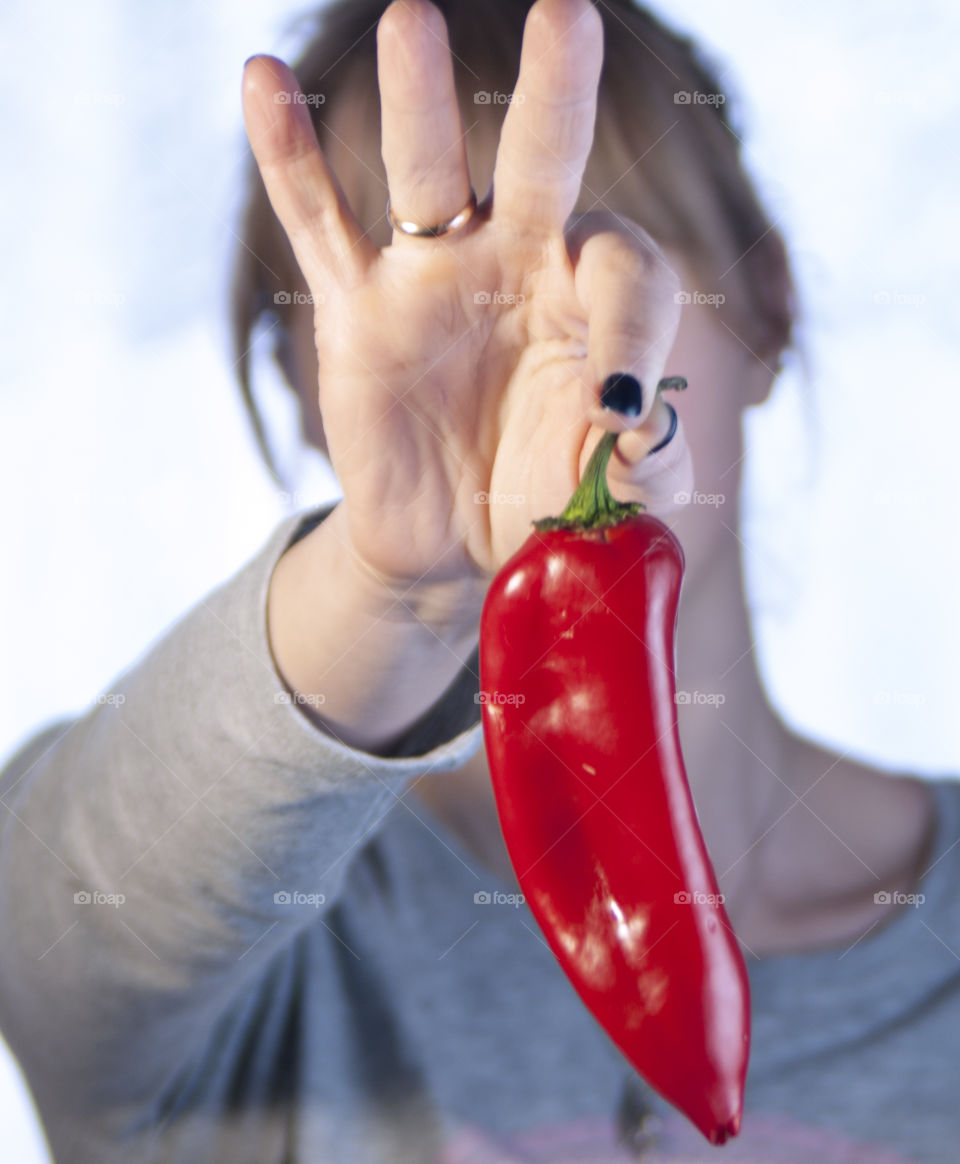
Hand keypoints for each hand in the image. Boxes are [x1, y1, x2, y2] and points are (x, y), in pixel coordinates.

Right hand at [242, 0, 691, 588]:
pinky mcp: (357, 308)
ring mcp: (432, 276)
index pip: (629, 280)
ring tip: (410, 19)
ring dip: (418, 101)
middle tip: (564, 15)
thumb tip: (641, 429)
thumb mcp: (608, 499)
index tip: (619, 417)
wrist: (455, 541)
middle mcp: (520, 263)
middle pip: (544, 162)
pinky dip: (288, 157)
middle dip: (555, 94)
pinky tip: (261, 77)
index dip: (633, 338)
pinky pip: (317, 224)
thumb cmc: (541, 502)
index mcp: (596, 302)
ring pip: (426, 173)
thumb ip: (648, 471)